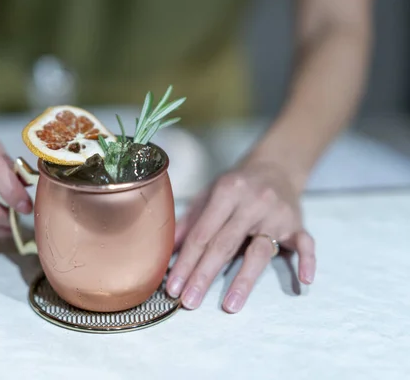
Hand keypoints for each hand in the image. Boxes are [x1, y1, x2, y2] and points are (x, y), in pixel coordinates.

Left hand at [167, 161, 315, 312]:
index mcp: (227, 192)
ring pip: (260, 251)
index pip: (202, 234)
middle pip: (225, 245)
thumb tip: (164, 250)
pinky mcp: (299, 224)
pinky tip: (303, 282)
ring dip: (244, 281)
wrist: (275, 166)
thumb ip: (189, 221)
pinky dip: (307, 262)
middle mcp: (253, 203)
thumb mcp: (208, 194)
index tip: (172, 287)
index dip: (186, 262)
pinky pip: (306, 244)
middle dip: (204, 276)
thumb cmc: (235, 186)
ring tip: (229, 306)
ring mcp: (278, 214)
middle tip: (189, 302)